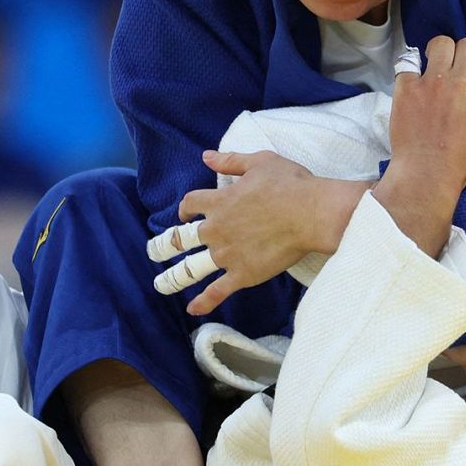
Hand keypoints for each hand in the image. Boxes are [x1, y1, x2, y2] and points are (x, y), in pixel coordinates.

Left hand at [148, 151, 362, 315]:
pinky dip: (204, 302)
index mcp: (219, 201)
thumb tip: (206, 156)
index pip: (191, 203)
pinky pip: (217, 291)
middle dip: (165, 244)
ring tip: (160, 285)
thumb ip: (230, 161)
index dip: (186, 207)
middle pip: (181, 238)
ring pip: (191, 268)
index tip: (185, 212)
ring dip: (173, 277)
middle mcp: (216, 229)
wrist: (311, 213)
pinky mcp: (242, 275)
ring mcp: (227, 254)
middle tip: (154, 250)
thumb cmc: (290, 184)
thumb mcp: (259, 162)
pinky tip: (192, 309)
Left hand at [372, 36, 465, 254]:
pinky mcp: (407, 87)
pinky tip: (414, 79)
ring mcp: (431, 82)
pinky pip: (408, 62)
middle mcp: (459, 81)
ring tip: (437, 64)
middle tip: (459, 69)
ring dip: (441, 51)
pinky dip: (412, 69)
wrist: (427, 173)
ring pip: (441, 43)